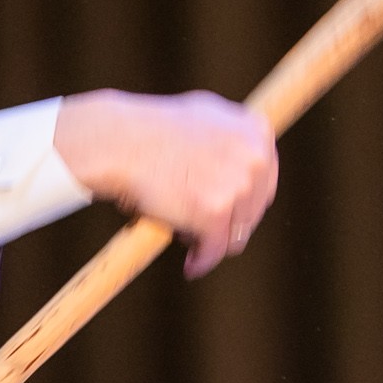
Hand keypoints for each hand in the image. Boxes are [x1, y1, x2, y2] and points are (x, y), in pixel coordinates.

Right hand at [51, 90, 279, 276]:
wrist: (118, 142)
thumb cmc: (149, 131)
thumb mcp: (203, 118)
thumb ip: (230, 136)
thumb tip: (247, 155)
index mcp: (256, 132)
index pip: (264, 179)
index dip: (242, 198)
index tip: (225, 209)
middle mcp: (255, 157)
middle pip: (253, 209)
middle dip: (228, 220)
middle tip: (199, 226)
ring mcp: (238, 185)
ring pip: (236, 233)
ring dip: (212, 238)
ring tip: (185, 234)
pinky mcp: (216, 213)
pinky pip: (215, 250)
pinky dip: (202, 261)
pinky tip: (191, 264)